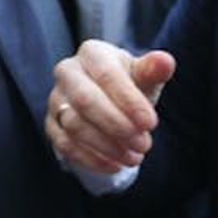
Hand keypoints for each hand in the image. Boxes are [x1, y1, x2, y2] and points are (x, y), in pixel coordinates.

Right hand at [47, 39, 175, 174]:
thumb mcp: (144, 76)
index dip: (129, 100)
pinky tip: (115, 165)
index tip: (150, 123)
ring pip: (74, 125)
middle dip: (116, 125)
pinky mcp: (51, 125)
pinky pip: (65, 145)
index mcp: (92, 53)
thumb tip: (165, 61)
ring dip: (106, 145)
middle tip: (143, 143)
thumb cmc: (129, 84)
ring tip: (134, 157)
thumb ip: (153, 69)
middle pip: (85, 100)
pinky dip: (92, 158)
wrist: (110, 100)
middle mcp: (67, 72)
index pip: (107, 75)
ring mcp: (56, 99)